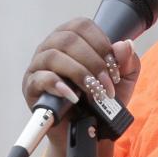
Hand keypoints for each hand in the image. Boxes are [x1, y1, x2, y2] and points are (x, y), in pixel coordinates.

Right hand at [20, 19, 141, 155]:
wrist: (89, 130)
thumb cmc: (102, 99)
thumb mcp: (122, 80)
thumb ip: (126, 61)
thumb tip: (125, 45)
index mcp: (71, 37)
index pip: (82, 26)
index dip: (101, 44)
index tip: (114, 67)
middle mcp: (51, 46)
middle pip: (68, 39)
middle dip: (93, 62)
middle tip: (107, 84)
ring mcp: (38, 65)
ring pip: (53, 56)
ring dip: (79, 74)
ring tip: (94, 91)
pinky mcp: (31, 87)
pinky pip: (40, 78)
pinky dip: (59, 85)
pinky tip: (74, 96)